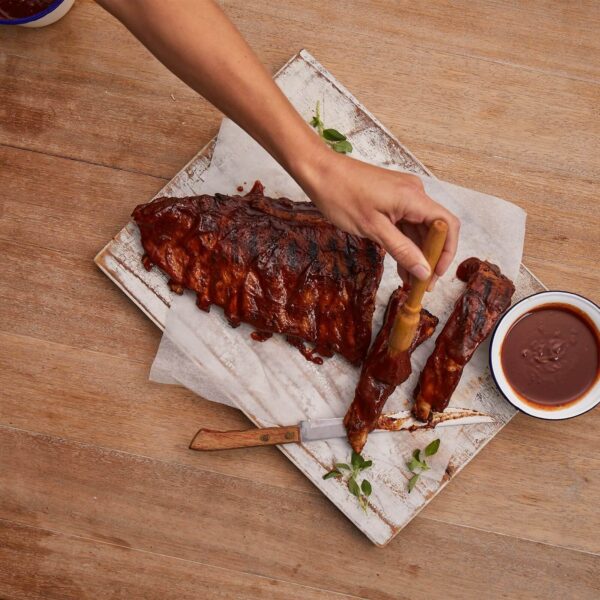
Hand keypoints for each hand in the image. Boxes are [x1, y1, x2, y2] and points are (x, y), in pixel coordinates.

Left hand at [297, 149, 459, 285]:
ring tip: (410, 282)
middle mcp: (414, 194)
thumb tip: (423, 272)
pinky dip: (405, 244)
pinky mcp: (391, 199)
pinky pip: (405, 224)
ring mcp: (402, 196)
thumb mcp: (372, 228)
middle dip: (430, 258)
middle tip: (421, 286)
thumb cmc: (341, 195)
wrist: (319, 171)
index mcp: (413, 197)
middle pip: (435, 229)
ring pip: (419, 229)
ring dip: (417, 254)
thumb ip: (401, 250)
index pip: (447, 225)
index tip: (435, 275)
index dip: (447, 252)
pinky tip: (401, 265)